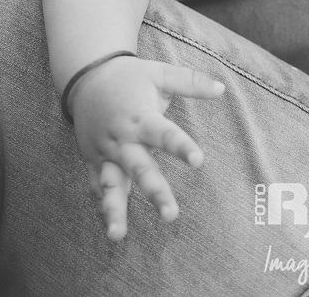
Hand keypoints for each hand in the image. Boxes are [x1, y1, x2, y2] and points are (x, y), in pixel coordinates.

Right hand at [66, 55, 225, 239]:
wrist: (86, 77)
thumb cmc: (130, 77)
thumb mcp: (160, 73)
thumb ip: (190, 82)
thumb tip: (221, 88)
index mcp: (140, 117)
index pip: (164, 134)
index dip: (181, 147)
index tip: (198, 162)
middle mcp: (122, 138)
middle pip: (139, 168)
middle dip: (154, 192)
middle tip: (170, 216)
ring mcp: (105, 152)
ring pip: (110, 184)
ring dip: (114, 209)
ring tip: (117, 235)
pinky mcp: (93, 160)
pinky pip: (96, 186)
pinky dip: (102, 206)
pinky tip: (111, 229)